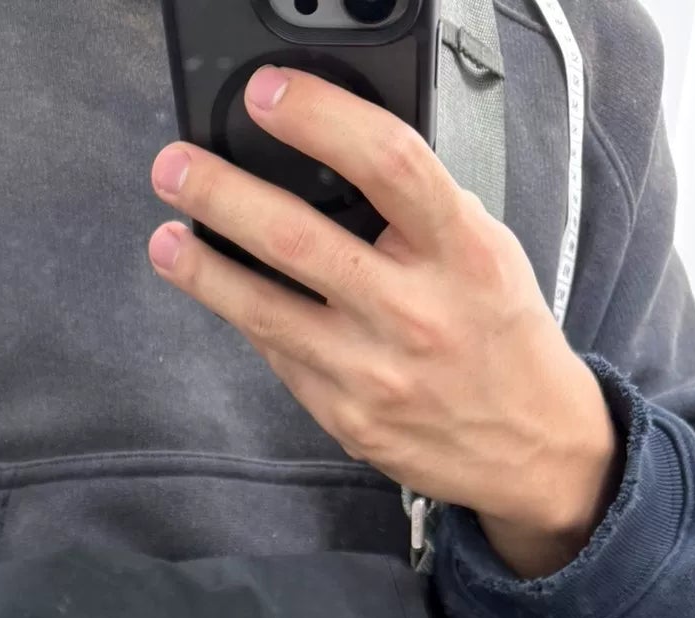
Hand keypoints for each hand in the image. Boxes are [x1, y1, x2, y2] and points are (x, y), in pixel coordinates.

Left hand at [148, 68, 620, 579]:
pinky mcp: (345, 417)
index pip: (386, 164)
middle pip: (299, 239)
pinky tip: (219, 292)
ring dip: (203, 271)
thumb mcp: (486, 251)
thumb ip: (421, 210)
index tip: (266, 95)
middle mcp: (415, 312)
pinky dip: (245, 318)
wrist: (528, 446)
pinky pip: (280, 356)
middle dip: (222, 196)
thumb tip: (336, 161)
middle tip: (175, 168)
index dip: (318, 120)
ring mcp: (373, 372)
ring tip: (166, 238)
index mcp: (460, 252)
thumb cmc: (500, 335)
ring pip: (266, 311)